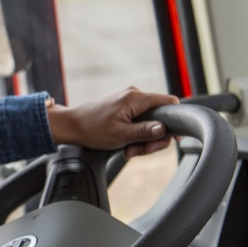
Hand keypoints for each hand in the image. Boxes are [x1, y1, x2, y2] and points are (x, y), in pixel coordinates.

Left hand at [46, 87, 178, 157]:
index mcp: (136, 98)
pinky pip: (140, 122)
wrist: (71, 125)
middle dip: (153, 138)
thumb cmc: (92, 129)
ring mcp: (129, 101)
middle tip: (138, 151)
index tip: (172, 139)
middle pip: (160, 117)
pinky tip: (126, 145)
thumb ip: (145, 132)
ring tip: (128, 150)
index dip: (176, 121)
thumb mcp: (121, 135)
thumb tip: (165, 129)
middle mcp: (134, 95)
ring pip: (150, 122)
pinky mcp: (124, 108)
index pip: (169, 102)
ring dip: (143, 140)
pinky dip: (136, 135)